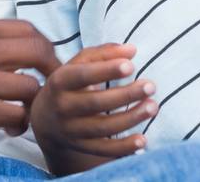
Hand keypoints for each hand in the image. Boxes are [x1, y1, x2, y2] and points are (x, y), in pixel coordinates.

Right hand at [0, 18, 59, 139]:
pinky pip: (15, 113)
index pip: (23, 28)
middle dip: (52, 67)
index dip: (43, 44)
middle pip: (36, 49)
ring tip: (24, 112)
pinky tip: (10, 128)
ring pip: (29, 85)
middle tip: (53, 83)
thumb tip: (10, 52)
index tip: (47, 60)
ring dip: (33, 102)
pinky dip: (20, 123)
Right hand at [30, 44, 156, 169]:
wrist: (46, 119)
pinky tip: (142, 140)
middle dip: (125, 95)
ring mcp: (71, 130)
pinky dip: (123, 148)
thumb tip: (131, 50)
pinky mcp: (81, 147)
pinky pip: (104, 150)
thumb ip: (103, 53)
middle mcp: (63, 107)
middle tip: (151, 86)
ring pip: (103, 127)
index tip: (131, 65)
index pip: (83, 75)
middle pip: (95, 102)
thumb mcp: (78, 64)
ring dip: (130, 118)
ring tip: (153, 106)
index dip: (106, 70)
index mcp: (60, 81)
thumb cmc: (70, 83)